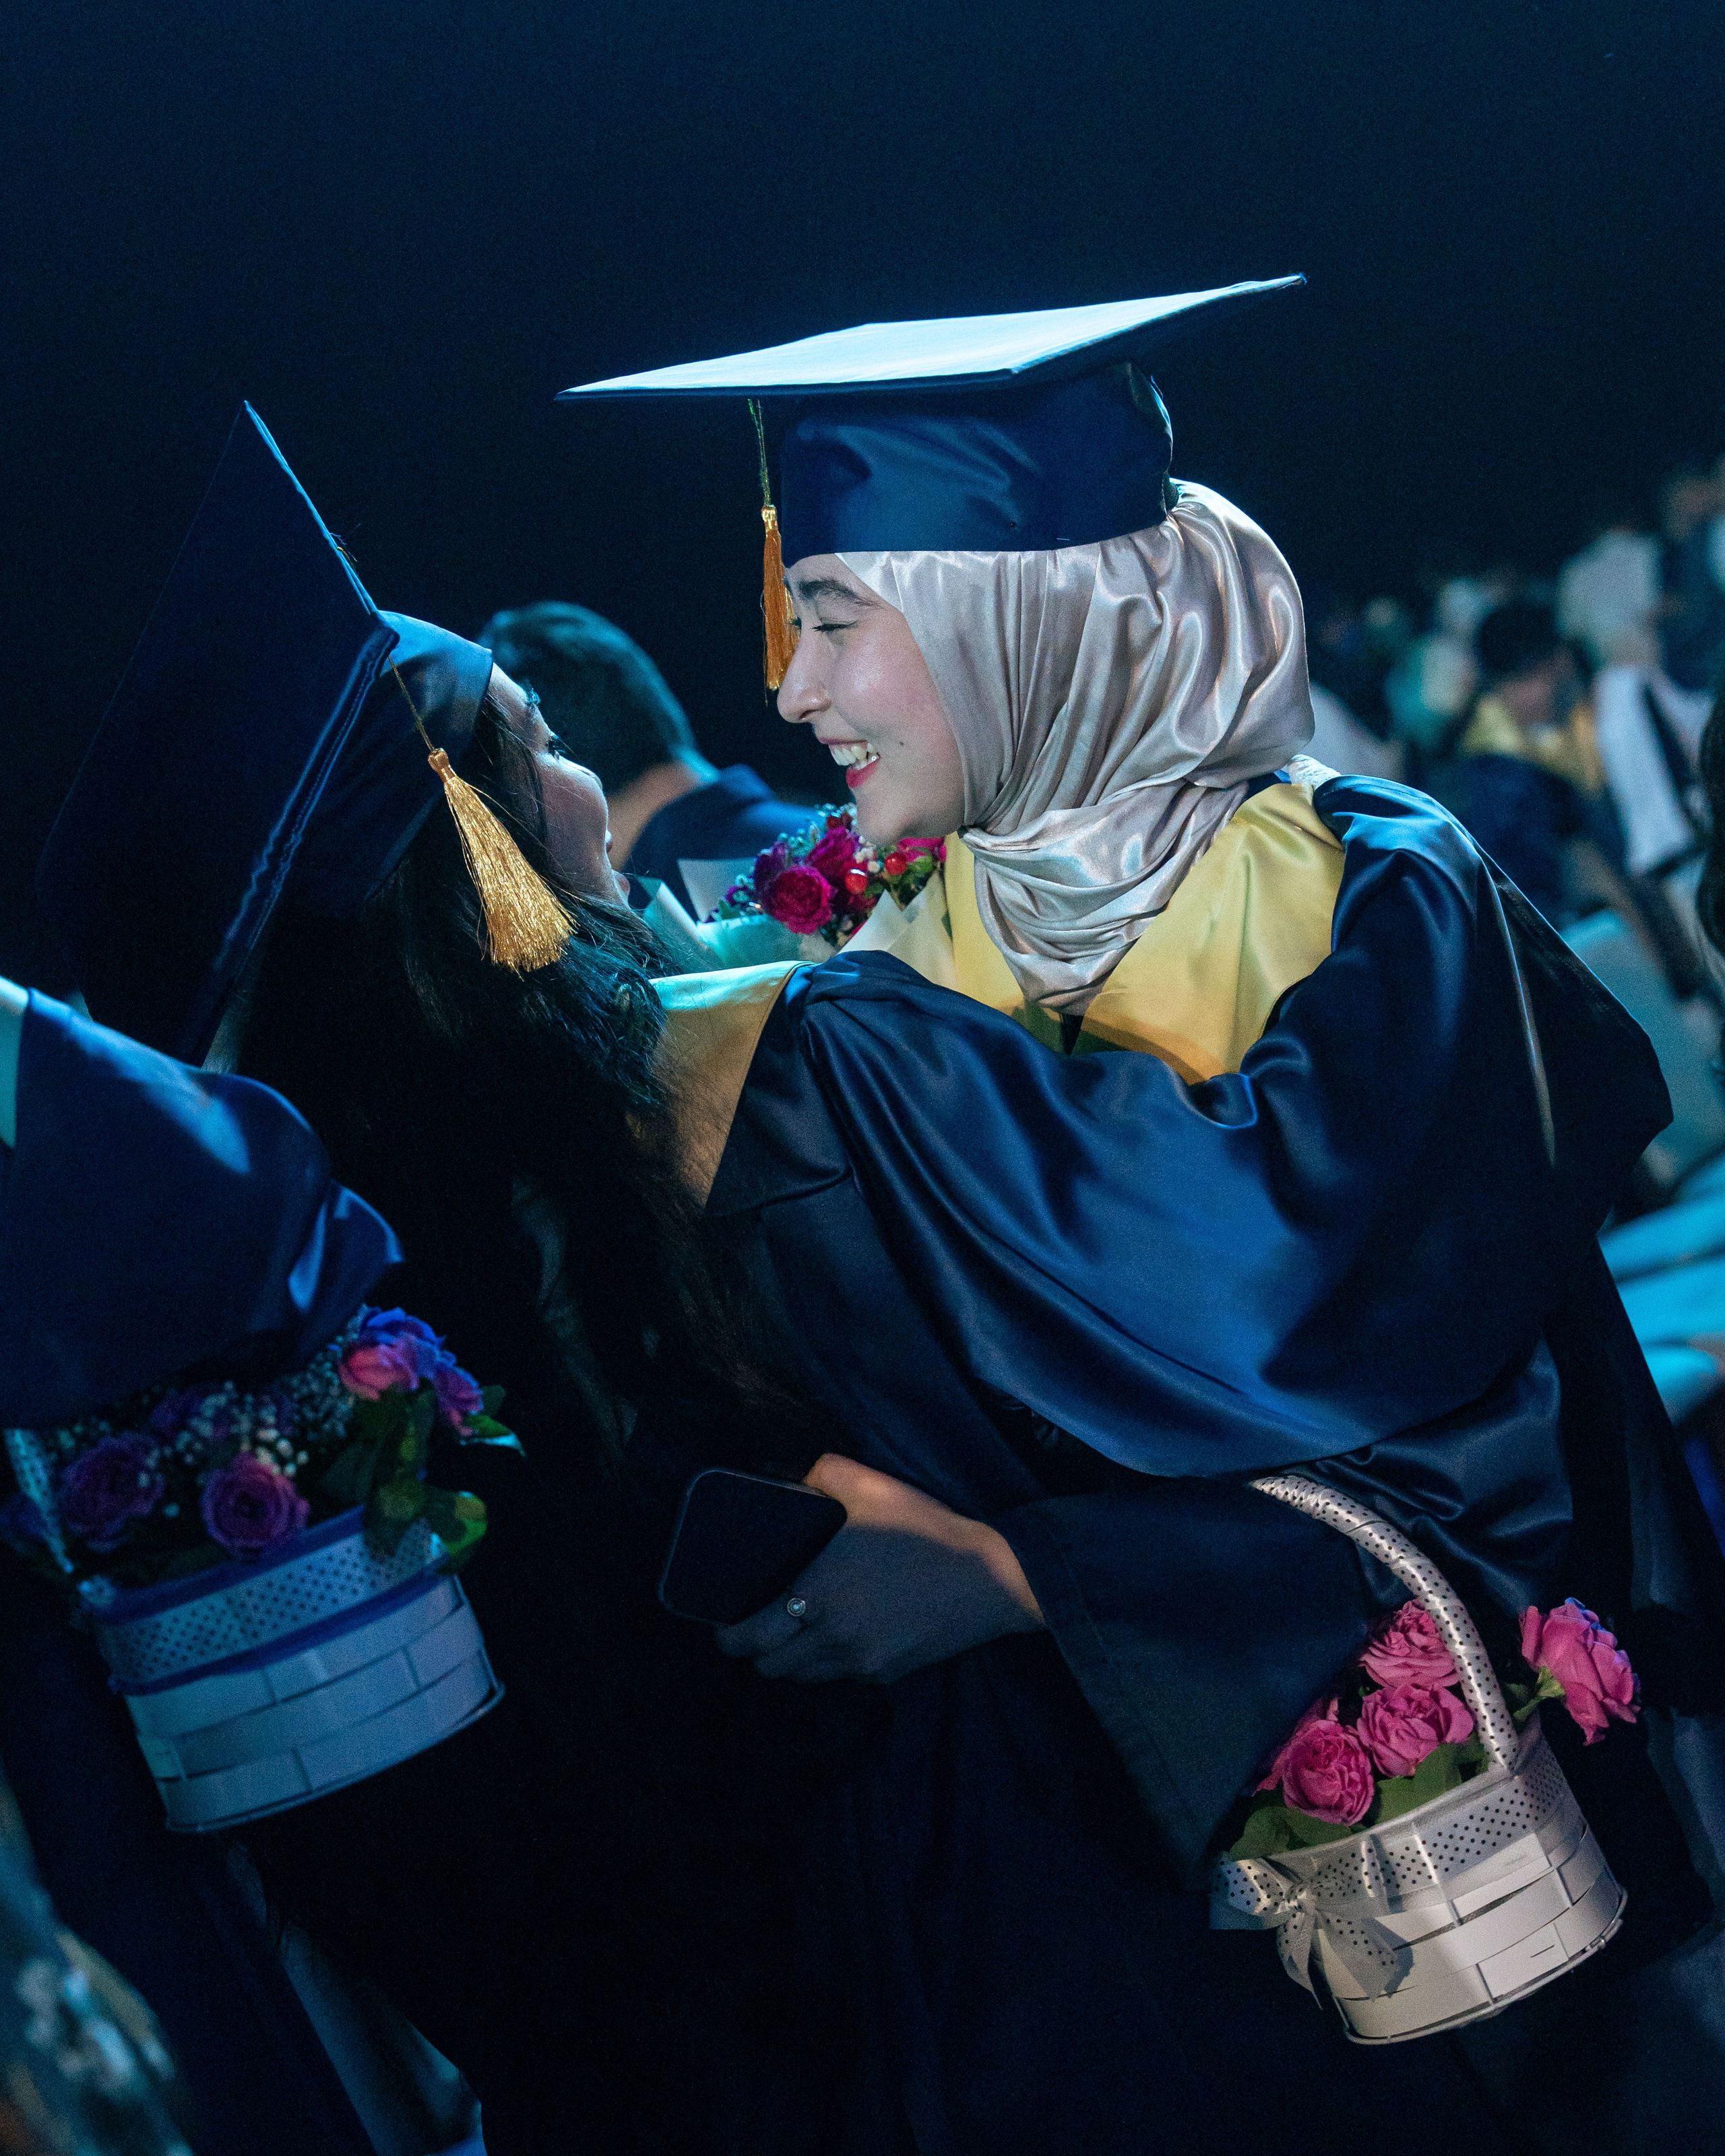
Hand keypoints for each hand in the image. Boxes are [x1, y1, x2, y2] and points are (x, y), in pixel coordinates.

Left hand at [714, 1453, 1043, 1683]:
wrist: (990, 1576)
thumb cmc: (925, 1527)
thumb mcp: (870, 1485)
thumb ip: (820, 1475)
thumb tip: (789, 1481)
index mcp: (816, 1590)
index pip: (748, 1636)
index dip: (728, 1635)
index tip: (726, 1623)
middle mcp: (830, 1635)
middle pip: (768, 1666)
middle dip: (756, 1651)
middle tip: (760, 1626)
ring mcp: (859, 1661)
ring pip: (801, 1678)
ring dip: (790, 1660)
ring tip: (797, 1633)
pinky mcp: (885, 1676)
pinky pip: (840, 1679)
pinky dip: (831, 1665)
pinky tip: (843, 1637)